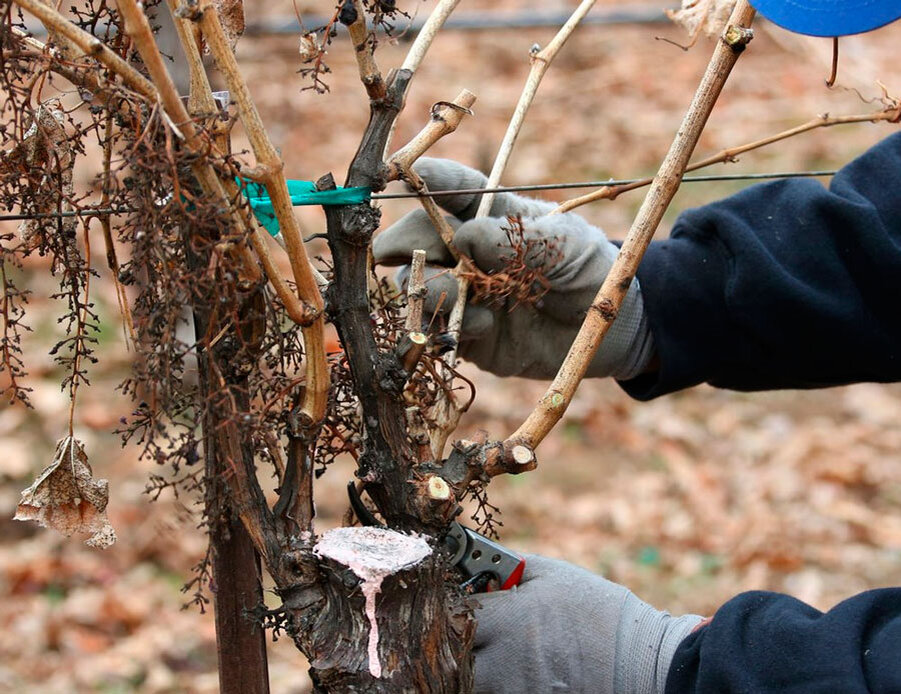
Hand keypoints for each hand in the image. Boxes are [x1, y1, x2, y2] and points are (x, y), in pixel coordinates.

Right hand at [373, 158, 652, 379]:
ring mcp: (464, 293)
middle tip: (394, 250)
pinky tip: (485, 324)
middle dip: (403, 241)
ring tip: (459, 293)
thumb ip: (515, 239)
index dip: (429, 182)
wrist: (608, 329)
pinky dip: (448, 324)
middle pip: (417, 238)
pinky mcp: (469, 332)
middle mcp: (467, 252)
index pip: (454, 192)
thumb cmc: (589, 270)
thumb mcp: (564, 244)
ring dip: (427, 287)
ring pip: (417, 284)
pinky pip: (437, 328)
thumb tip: (462, 238)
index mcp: (492, 216)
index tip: (408, 176)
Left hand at [472, 554, 702, 693]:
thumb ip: (512, 567)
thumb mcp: (554, 574)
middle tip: (460, 633)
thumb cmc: (598, 611)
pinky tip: (511, 669)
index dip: (446, 609)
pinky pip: (496, 693)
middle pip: (452, 658)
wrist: (639, 660)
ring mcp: (516, 688)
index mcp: (510, 618)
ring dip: (471, 668)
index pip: (451, 615)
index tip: (451, 604)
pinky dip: (495, 683)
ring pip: (471, 683)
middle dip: (451, 645)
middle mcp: (506, 659)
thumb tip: (478, 560)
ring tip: (488, 652)